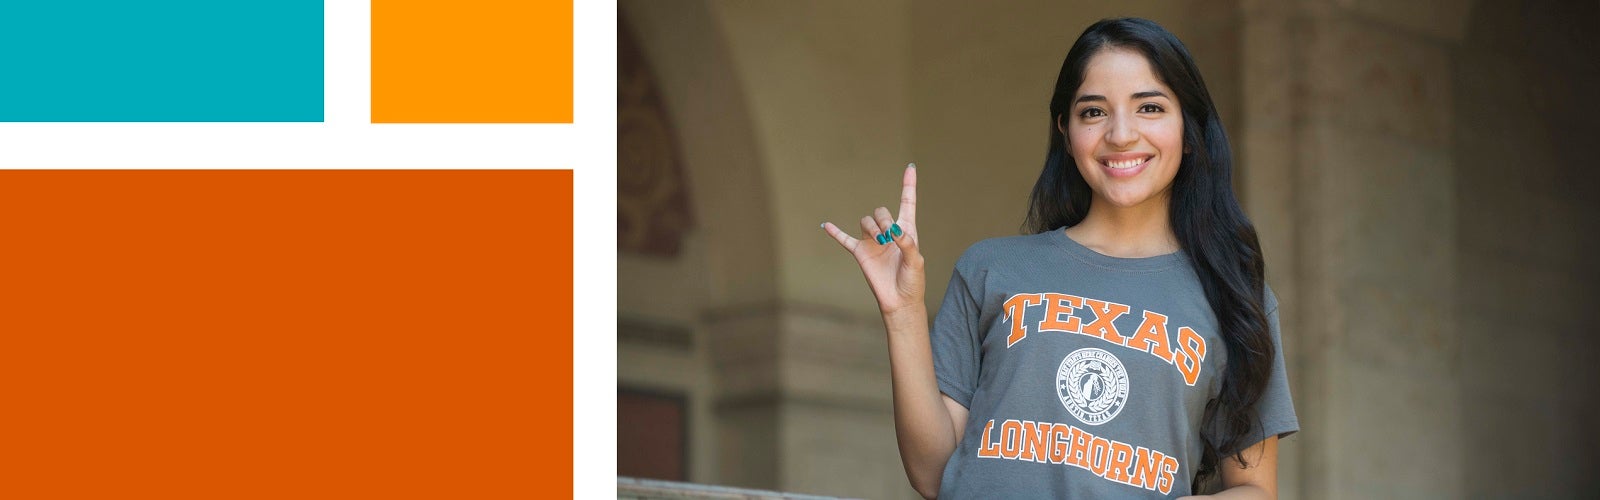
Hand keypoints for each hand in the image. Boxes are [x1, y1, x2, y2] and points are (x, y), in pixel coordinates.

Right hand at [822, 164, 924, 316]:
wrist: (899, 301)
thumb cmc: (912, 281)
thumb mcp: (916, 261)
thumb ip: (907, 243)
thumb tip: (895, 230)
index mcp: (907, 230)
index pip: (907, 202)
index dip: (908, 185)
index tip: (910, 167)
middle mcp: (889, 233)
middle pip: (881, 211)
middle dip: (885, 220)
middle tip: (891, 236)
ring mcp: (873, 242)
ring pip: (866, 222)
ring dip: (872, 228)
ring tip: (880, 242)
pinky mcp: (860, 253)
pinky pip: (845, 239)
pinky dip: (835, 232)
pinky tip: (826, 225)